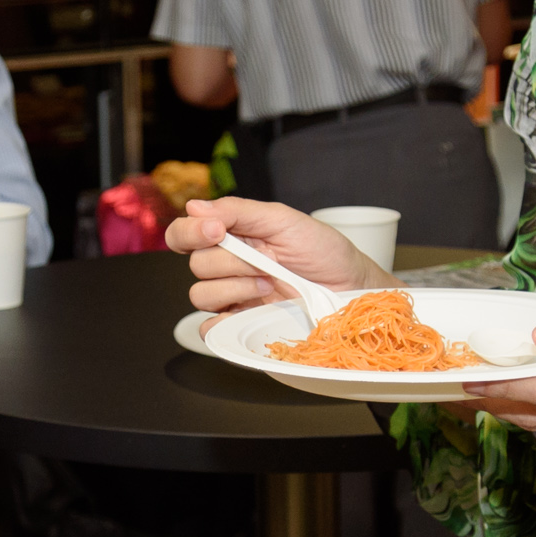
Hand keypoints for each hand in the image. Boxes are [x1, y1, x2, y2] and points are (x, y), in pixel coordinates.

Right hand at [167, 196, 385, 314]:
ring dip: (235, 287)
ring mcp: (234, 297)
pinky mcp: (240, 325)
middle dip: (231, 260)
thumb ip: (239, 211)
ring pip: (201, 295)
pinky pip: (209, 329)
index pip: (184, 234)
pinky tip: (251, 311)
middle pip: (196, 264)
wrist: (351, 288)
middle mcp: (228, 266)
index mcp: (232, 236)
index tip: (216, 230)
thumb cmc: (324, 252)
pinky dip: (222, 322)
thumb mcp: (284, 220)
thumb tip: (194, 207)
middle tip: (264, 261)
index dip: (189, 232)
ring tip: (269, 285)